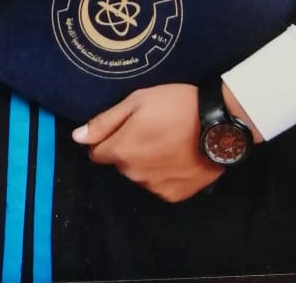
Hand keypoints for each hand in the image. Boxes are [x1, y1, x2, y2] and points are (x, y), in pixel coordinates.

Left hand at [71, 84, 223, 201]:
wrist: (218, 124)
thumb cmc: (176, 105)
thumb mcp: (137, 101)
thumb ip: (104, 122)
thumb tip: (77, 137)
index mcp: (121, 151)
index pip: (97, 152)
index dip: (107, 138)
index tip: (126, 126)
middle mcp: (133, 174)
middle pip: (120, 163)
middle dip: (128, 148)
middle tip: (151, 128)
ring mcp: (154, 188)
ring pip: (139, 174)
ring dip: (146, 161)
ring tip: (168, 140)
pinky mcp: (174, 195)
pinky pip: (159, 185)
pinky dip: (164, 173)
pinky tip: (178, 156)